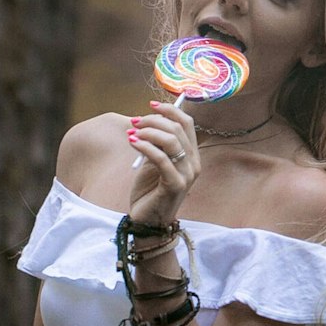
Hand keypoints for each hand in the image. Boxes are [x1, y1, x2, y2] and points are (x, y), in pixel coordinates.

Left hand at [127, 101, 200, 223]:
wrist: (147, 220)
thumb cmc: (149, 191)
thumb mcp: (153, 162)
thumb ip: (155, 144)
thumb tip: (146, 121)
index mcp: (191, 156)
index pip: (187, 123)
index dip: (170, 110)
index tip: (151, 105)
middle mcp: (193, 164)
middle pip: (178, 129)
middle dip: (153, 121)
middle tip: (135, 123)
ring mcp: (186, 175)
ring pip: (171, 141)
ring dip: (148, 132)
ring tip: (132, 134)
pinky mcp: (174, 185)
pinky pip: (160, 158)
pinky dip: (145, 147)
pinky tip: (133, 142)